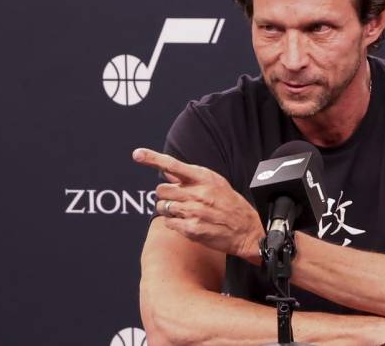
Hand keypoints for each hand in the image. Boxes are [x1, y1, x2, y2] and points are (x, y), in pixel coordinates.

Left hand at [133, 148, 264, 262]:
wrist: (247, 230)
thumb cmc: (231, 205)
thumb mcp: (216, 184)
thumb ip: (192, 178)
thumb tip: (170, 172)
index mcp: (204, 178)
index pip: (173, 165)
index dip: (152, 158)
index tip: (137, 154)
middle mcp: (197, 193)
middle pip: (161, 189)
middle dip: (166, 195)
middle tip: (179, 200)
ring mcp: (193, 211)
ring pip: (162, 207)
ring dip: (169, 210)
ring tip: (186, 213)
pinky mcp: (190, 229)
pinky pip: (168, 223)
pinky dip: (174, 224)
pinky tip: (188, 223)